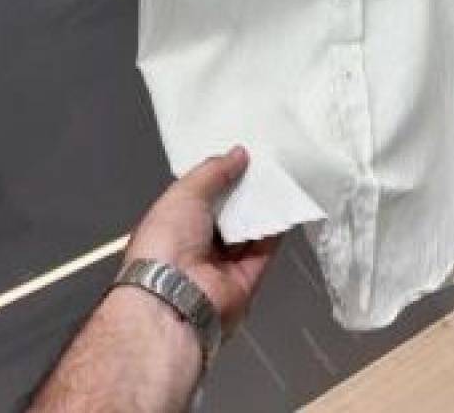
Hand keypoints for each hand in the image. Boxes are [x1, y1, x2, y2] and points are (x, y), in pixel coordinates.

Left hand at [123, 144, 282, 339]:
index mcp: (172, 226)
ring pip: (248, 230)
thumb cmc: (166, 243)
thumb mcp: (183, 194)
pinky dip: (276, 229)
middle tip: (265, 162)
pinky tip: (287, 203)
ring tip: (280, 176)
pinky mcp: (247, 279)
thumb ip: (213, 172)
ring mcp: (222, 265)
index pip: (198, 197)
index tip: (239, 156)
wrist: (175, 300)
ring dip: (262, 207)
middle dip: (243, 190)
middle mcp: (195, 246)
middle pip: (226, 213)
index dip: (218, 177)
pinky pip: (265, 250)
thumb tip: (238, 154)